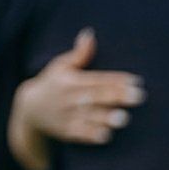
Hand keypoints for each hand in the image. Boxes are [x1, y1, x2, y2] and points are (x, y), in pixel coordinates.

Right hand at [16, 30, 143, 145]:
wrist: (29, 111)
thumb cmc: (51, 84)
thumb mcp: (60, 66)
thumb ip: (79, 54)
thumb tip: (89, 33)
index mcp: (71, 80)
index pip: (98, 79)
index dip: (117, 80)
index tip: (136, 81)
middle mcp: (70, 97)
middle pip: (97, 96)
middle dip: (118, 97)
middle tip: (139, 97)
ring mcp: (67, 115)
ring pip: (89, 116)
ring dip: (106, 117)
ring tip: (124, 118)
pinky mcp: (65, 132)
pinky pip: (79, 134)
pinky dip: (91, 135)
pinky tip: (106, 135)